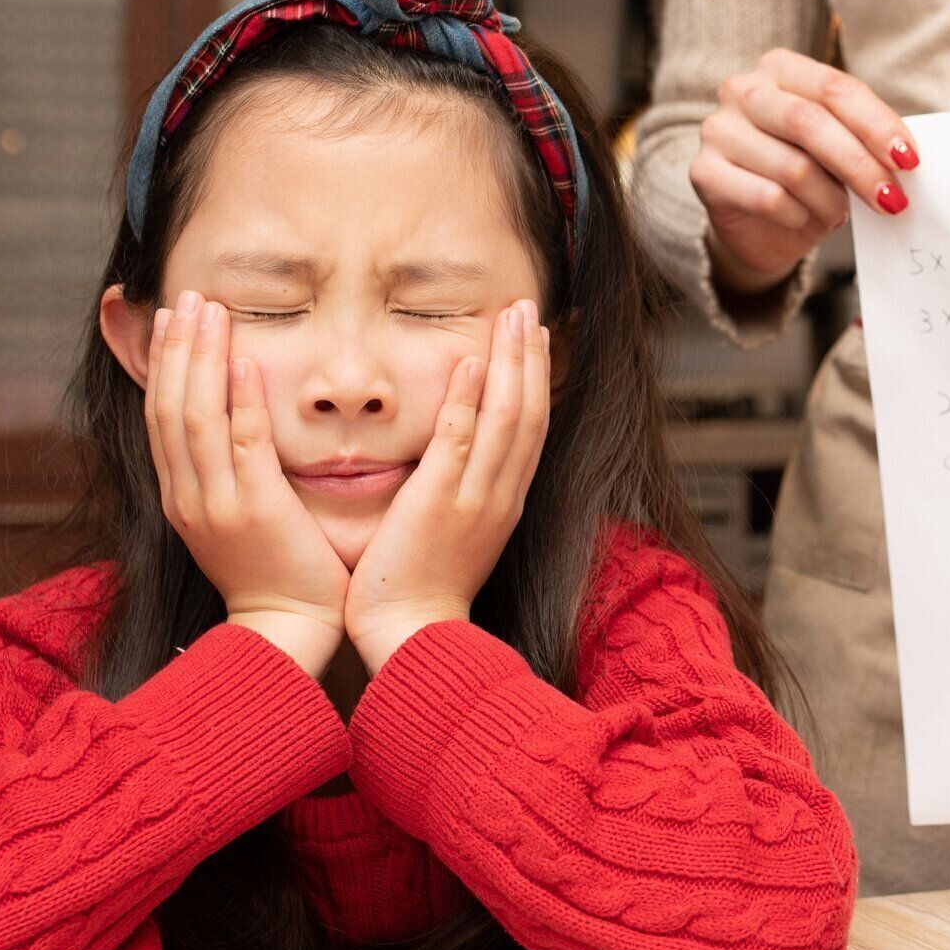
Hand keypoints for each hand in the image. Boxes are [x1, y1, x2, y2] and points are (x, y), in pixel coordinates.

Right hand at [146, 290, 346, 676]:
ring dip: (201, 358)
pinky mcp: (254, 512)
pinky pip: (242, 445)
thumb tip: (235, 431)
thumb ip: (233, 474)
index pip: (163, 416)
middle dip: (176, 348)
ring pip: (196, 417)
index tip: (173, 320)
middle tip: (185, 296)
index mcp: (183, 496)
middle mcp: (189, 496)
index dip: (165, 364)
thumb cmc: (276, 574)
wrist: (285, 633)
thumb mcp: (238, 519)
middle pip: (170, 406)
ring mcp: (216, 504)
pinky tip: (245, 362)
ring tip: (209, 310)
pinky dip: (240, 400)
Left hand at [344, 298, 550, 671]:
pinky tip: (472, 361)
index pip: (530, 430)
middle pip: (530, 414)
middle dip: (532, 358)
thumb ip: (456, 496)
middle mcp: (500, 496)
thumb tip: (449, 465)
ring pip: (507, 418)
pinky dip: (470, 399)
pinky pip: (460, 442)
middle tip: (531, 310)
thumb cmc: (421, 594)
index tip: (535, 341)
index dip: (536, 381)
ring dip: (512, 362)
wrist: (413, 639)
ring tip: (514, 316)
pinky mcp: (440, 504)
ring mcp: (475, 499)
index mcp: (503, 503)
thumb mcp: (453, 538)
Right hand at [690, 48, 918, 294]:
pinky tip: (804, 219)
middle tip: (893, 200)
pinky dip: (799, 216)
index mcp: (781, 68)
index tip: (909, 160)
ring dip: (830, 200)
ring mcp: (718, 130)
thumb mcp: (839, 151)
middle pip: (810, 122)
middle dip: (859, 165)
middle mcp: (743, 90)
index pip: (835, 88)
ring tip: (839, 214)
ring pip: (792, 167)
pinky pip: (768, 198)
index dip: (877, 124)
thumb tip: (905, 156)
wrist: (758, 226)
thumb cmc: (807, 178)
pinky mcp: (703, 173)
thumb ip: (863, 141)